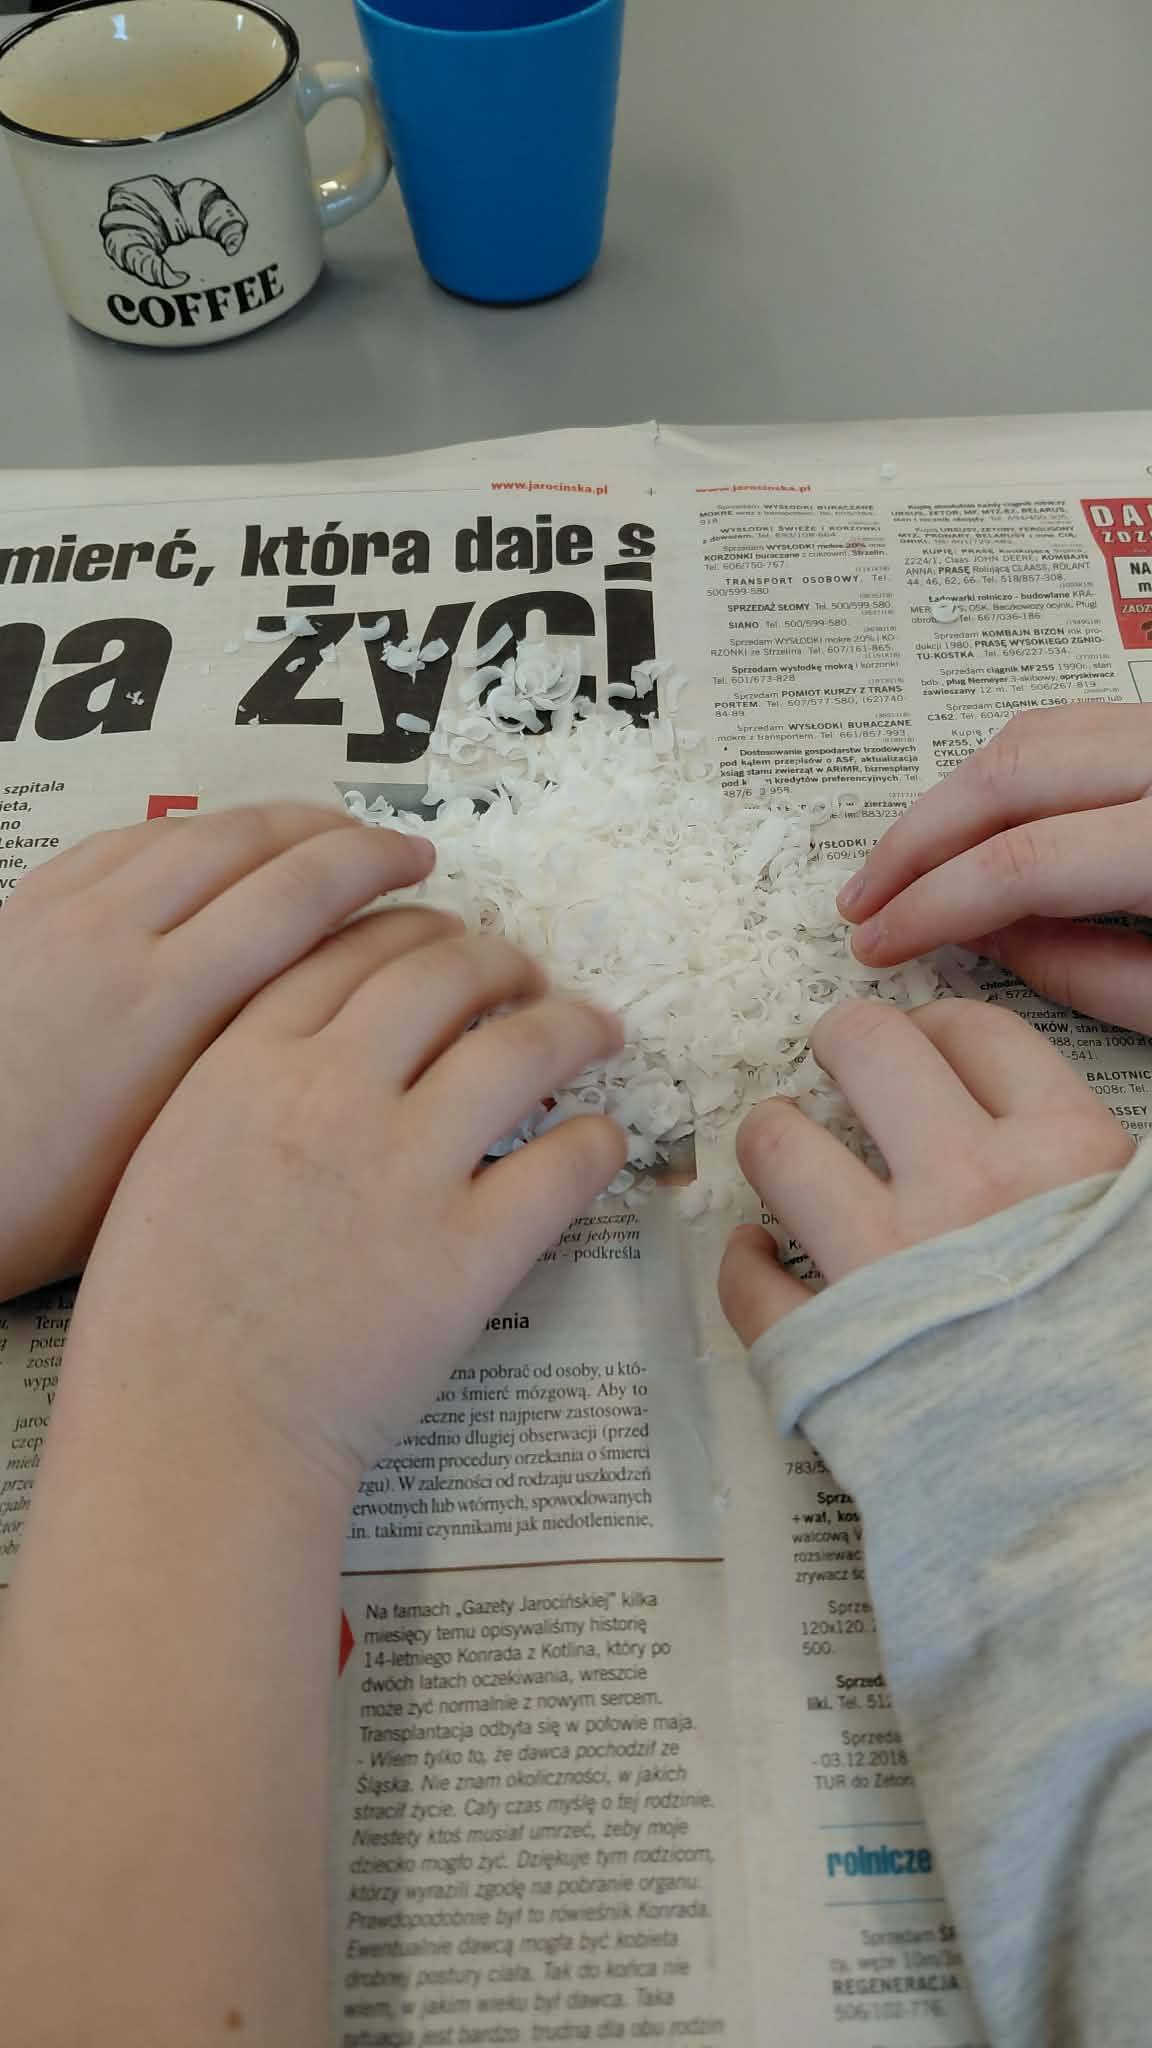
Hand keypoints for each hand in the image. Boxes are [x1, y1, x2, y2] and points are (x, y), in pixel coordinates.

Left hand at [0, 804, 433, 1301]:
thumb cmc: (23, 1208)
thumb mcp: (162, 1170)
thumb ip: (251, 1092)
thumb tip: (337, 1053)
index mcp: (167, 1010)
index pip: (300, 902)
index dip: (375, 872)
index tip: (423, 869)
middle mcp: (119, 941)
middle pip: (256, 849)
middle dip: (343, 836)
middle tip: (398, 846)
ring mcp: (62, 916)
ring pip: (190, 832)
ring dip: (269, 822)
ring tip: (321, 831)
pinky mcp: (20, 912)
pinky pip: (121, 840)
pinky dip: (185, 831)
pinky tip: (208, 843)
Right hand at [69, 913, 625, 1485]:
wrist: (193, 1426)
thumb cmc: (162, 1308)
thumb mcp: (174, 1151)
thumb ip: (245, 1078)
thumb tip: (327, 1040)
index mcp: (248, 1061)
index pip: (352, 949)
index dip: (415, 931)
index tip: (447, 939)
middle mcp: (332, 1091)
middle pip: (443, 976)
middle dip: (500, 962)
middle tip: (527, 978)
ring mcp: (407, 1169)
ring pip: (521, 1050)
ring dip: (571, 1025)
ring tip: (595, 1028)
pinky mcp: (469, 1252)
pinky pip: (563, 1167)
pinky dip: (596, 1141)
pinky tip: (602, 1137)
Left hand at [719, 998, 1131, 1344]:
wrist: (1110, 1525)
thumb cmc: (1133, 1381)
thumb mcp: (1143, 1246)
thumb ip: (1094, 1178)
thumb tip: (1048, 1142)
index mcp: (1065, 1154)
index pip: (978, 1033)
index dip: (938, 1028)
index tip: (922, 1045)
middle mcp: (968, 1187)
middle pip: (866, 1050)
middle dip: (839, 1045)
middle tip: (838, 1069)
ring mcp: (886, 1266)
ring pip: (779, 1146)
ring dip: (770, 1138)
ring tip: (782, 1149)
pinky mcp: (827, 1348)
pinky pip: (747, 1281)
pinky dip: (741, 1263)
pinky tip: (757, 1255)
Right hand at [838, 705, 1151, 1030]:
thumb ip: (1087, 972)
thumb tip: (981, 937)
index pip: (1022, 862)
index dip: (932, 905)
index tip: (879, 942)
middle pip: (1008, 778)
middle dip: (915, 843)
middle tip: (864, 899)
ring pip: (1030, 737)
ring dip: (950, 802)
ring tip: (904, 865)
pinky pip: (1069, 729)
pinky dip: (1007, 772)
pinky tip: (973, 823)